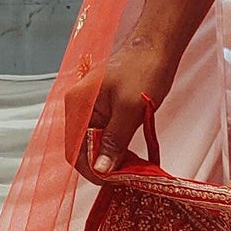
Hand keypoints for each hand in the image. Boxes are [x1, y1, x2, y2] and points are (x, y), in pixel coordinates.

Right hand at [63, 35, 175, 177]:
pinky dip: (114, 147)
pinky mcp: (102, 108)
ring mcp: (89, 107)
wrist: (156, 47)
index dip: (90, 171)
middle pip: (81, 148)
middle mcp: (78, 106)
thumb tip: (102, 170)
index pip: (74, 149)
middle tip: (126, 178)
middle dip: (101, 166)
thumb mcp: (130, 110)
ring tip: (130, 169)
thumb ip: (114, 141)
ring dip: (109, 158)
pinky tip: (130, 155)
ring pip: (93, 143)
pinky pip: (102, 135)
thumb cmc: (144, 71)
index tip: (113, 182)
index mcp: (78, 104)